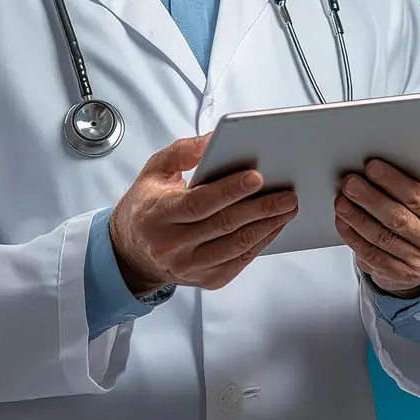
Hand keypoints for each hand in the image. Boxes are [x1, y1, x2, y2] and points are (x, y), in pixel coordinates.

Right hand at [109, 133, 297, 294]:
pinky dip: (260, 243)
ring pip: (236, 246)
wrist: (131, 251)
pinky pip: (239, 262)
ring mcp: (189, 267)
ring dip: (267, 226)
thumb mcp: (154, 170)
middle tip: (287, 194)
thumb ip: (182, 151)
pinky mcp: (205, 280)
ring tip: (287, 208)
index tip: (257, 176)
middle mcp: (171, 245)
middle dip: (260, 208)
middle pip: (224, 225)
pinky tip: (273, 227)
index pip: (199, 203)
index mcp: (157, 215)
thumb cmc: (146, 205)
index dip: (230, 190)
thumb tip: (214, 139)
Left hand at [334, 125, 419, 296]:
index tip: (382, 161)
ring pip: (389, 231)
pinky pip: (376, 253)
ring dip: (362, 212)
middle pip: (411, 207)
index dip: (413, 172)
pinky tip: (343, 219)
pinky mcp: (407, 273)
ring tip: (343, 195)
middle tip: (354, 176)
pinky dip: (355, 235)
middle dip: (379, 190)